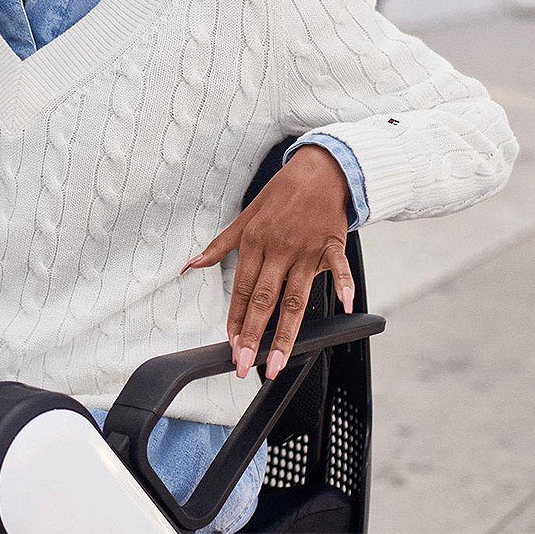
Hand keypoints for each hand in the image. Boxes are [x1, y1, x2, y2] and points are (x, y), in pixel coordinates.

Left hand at [179, 145, 355, 380]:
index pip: (242, 289)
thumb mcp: (245, 217)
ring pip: (296, 296)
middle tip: (245, 364)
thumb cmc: (281, 196)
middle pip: (264, 299)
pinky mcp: (332, 244)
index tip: (231, 345)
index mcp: (255, 242)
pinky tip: (344, 308)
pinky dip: (344, 285)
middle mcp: (278, 248)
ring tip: (278, 361)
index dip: (235, 319)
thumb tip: (190, 265)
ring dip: (287, 332)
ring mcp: (307, 248)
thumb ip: (219, 245)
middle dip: (253, 335)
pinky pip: (338, 267)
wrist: (319, 170)